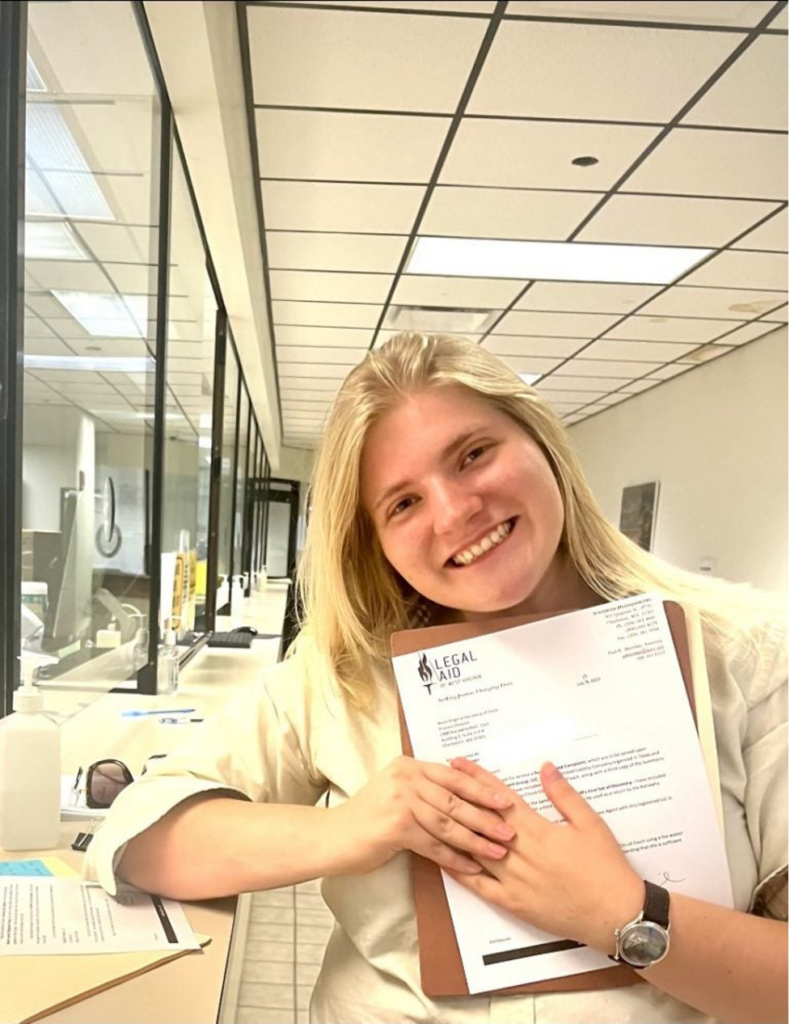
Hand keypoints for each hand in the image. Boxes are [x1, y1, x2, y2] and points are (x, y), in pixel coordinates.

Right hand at [329, 755, 516, 875]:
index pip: (453, 776)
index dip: (481, 789)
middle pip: (454, 798)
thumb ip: (423, 790)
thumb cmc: (367, 819)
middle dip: (485, 815)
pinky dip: (454, 858)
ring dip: (476, 839)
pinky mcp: (396, 825)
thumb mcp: (396, 792)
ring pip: (447, 822)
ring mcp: (400, 799)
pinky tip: (471, 867)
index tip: (505, 800)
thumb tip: (463, 798)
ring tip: (497, 851)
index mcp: (409, 766)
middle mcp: (405, 777)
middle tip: (509, 829)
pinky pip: (434, 844)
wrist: (333, 837)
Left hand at [446, 758, 643, 952]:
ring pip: (475, 851)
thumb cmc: (607, 868)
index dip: (477, 778)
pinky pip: (479, 886)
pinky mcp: (514, 904)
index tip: (458, 762)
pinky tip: (444, 859)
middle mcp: (521, 854)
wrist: (617, 915)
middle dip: (458, 797)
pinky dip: (460, 871)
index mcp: (539, 831)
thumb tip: (545, 767)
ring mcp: (514, 881)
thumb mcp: (591, 824)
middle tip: (437, 779)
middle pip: (481, 820)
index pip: (500, 798)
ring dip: (455, 830)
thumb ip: (564, 795)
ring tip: (434, 813)